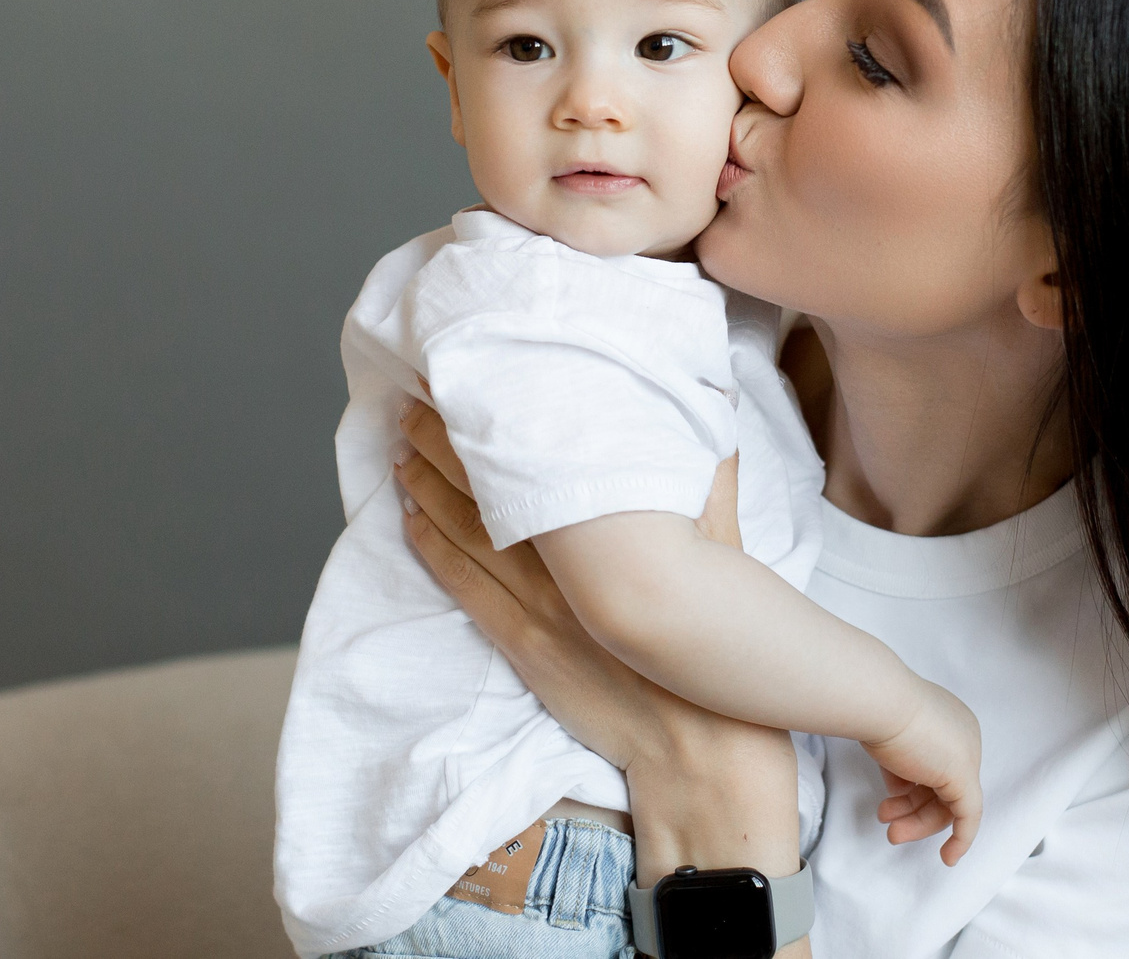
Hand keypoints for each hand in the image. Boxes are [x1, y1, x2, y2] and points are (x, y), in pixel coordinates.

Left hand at [396, 400, 805, 940]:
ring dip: (428, 480)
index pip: (536, 459)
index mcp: (608, 538)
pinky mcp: (524, 648)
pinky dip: (431, 546)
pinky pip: (463, 586)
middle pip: (489, 485)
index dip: (495, 415)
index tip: (468, 373)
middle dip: (449, 434)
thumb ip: (711, 494)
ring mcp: (537, 608)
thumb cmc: (720, 659)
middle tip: (417, 386)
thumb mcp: (728, 561)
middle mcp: (563, 566)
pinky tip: (407, 513)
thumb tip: (711, 431)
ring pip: (465, 530)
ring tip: (401, 435)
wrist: (701, 757)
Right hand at [863, 681, 983, 864]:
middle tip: (887, 823)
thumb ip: (901, 764)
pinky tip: (948, 857)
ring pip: (947, 804)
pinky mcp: (964, 777)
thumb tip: (901, 788)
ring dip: (917, 822)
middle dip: (913, 810)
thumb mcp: (892, 740)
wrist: (878, 700)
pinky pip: (968, 816)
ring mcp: (966, 756)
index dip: (912, 790)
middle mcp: (964, 737)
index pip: (937, 768)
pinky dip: (961, 839)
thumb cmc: (877, 710)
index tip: (889, 800)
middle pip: (942, 787)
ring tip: (891, 832)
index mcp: (950, 722)